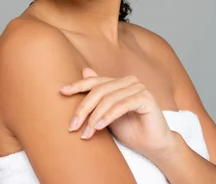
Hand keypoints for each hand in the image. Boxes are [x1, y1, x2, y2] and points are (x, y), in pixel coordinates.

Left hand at [60, 68, 176, 161]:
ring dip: (94, 117)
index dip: (78, 86)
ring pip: (108, 98)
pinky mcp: (146, 97)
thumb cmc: (130, 130)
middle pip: (99, 90)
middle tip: (73, 125)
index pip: (95, 82)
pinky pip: (122, 105)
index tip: (62, 92)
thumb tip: (84, 70)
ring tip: (86, 132)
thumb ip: (98, 96)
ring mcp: (139, 87)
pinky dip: (108, 116)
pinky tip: (98, 127)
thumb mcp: (107, 114)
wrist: (153, 146)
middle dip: (83, 108)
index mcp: (119, 82)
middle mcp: (129, 81)